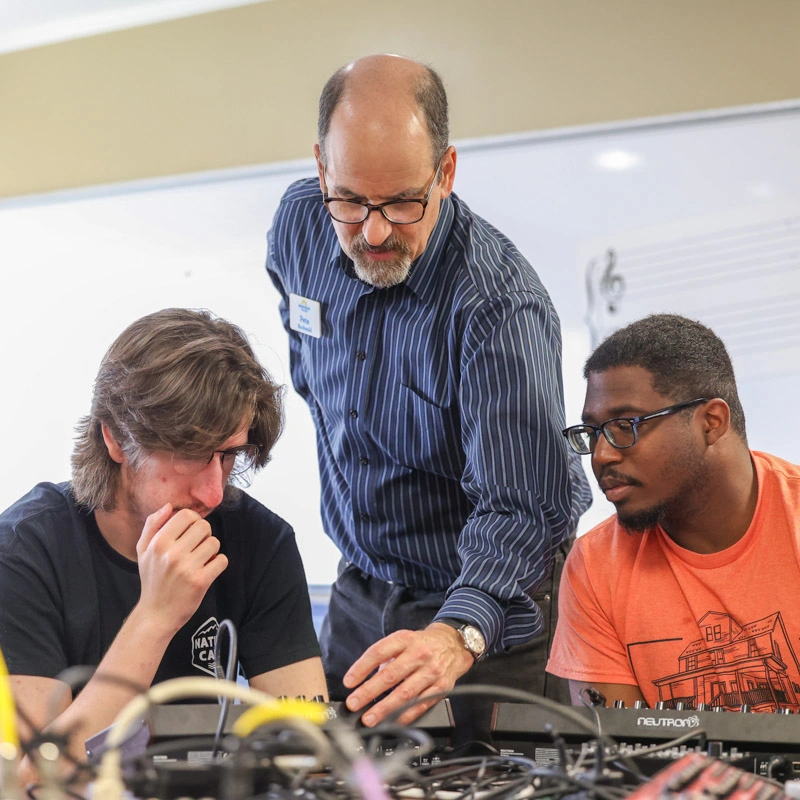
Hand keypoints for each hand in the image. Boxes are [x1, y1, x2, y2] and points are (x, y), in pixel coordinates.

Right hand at [136, 503, 228, 634]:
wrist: (156, 614)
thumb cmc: (152, 579)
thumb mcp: (143, 550)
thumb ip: (152, 524)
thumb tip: (168, 506)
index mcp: (158, 543)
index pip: (186, 515)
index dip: (193, 520)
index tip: (191, 531)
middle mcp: (172, 554)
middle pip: (204, 526)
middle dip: (204, 534)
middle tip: (196, 547)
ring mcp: (187, 568)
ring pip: (214, 542)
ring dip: (211, 551)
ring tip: (200, 560)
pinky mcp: (200, 581)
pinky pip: (222, 560)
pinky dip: (218, 564)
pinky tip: (207, 570)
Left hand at [342, 623, 473, 726]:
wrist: (453, 644)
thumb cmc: (422, 644)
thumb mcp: (403, 640)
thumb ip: (386, 656)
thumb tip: (366, 678)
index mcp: (405, 640)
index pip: (378, 652)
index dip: (362, 667)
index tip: (349, 682)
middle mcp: (419, 654)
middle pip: (390, 675)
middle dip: (369, 691)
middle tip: (354, 703)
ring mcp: (431, 671)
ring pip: (405, 693)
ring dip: (384, 708)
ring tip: (369, 718)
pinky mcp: (441, 687)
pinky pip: (421, 704)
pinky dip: (406, 715)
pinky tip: (393, 722)